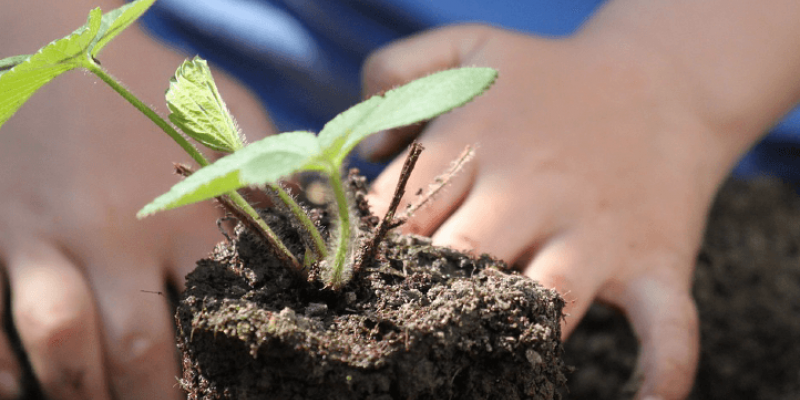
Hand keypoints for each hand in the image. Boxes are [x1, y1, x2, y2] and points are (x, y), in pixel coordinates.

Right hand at [0, 1, 274, 397]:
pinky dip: (0, 366)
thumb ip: (268, 171)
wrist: (52, 34)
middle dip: (152, 399)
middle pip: (138, 346)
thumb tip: (312, 217)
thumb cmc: (151, 80)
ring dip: (78, 393)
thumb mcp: (227, 114)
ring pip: (60, 342)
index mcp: (185, 210)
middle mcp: (115, 233)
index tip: (238, 388)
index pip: (218, 310)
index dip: (229, 364)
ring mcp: (43, 235)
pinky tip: (18, 391)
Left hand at [362, 24, 744, 399]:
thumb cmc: (550, 76)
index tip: (349, 280)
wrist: (665, 80)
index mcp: (479, 144)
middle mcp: (532, 192)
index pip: (403, 211)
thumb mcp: (468, 47)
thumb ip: (397, 70)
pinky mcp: (654, 262)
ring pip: (544, 301)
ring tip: (472, 362)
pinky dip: (660, 372)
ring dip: (508, 334)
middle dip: (424, 294)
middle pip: (460, 258)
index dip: (370, 250)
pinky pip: (665, 327)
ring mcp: (595, 233)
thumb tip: (364, 148)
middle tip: (395, 326)